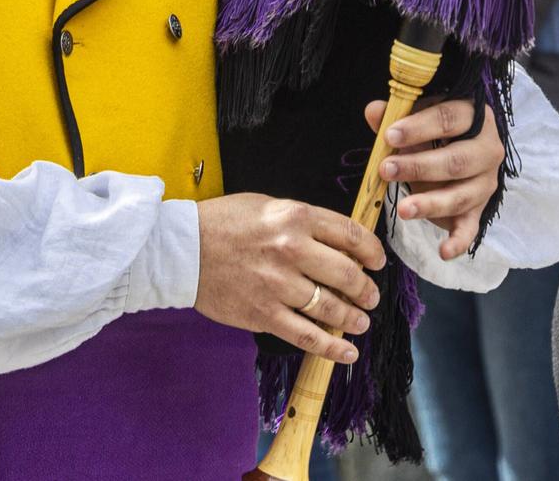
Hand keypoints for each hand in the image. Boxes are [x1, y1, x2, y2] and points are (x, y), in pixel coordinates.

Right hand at [193, 193, 384, 365]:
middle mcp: (292, 249)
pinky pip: (308, 335)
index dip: (372, 252)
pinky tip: (348, 351)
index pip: (352, 235)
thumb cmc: (223, 223)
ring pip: (333, 308)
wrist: (181, 249)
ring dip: (354, 318)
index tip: (377, 262)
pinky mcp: (264, 314)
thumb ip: (303, 221)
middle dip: (367, 290)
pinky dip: (333, 347)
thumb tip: (338, 243)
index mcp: (295, 217)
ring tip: (361, 321)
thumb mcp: (267, 206)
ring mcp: (279, 285)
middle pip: (348, 274)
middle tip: (370, 296)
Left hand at [367, 96, 505, 260]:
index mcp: (474, 117)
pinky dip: (459, 242)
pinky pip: (470, 228)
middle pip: (456, 161)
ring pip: (460, 196)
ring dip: (430, 203)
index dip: (419, 127)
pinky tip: (443, 252)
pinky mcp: (479, 210)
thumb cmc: (436, 131)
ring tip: (403, 210)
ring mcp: (484, 183)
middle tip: (386, 170)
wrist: (463, 151)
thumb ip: (395, 116)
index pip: (449, 118)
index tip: (389, 136)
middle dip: (419, 167)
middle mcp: (487, 150)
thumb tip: (374, 111)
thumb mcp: (417, 119)